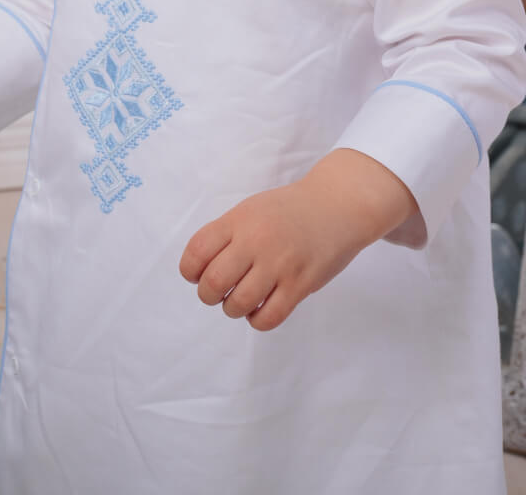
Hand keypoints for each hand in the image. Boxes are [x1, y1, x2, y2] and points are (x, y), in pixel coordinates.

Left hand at [179, 149, 417, 330]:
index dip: (189, 270)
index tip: (195, 276)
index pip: (197, 251)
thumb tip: (201, 270)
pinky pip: (268, 317)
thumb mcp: (251, 209)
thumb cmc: (289, 209)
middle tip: (216, 293)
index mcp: (239, 220)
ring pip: (238, 304)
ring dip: (232, 309)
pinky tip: (260, 309)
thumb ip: (227, 235)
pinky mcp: (300, 284)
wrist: (336, 205)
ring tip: (239, 301)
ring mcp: (279, 264)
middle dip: (207, 295)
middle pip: (213, 282)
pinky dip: (257, 320)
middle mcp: (256, 241)